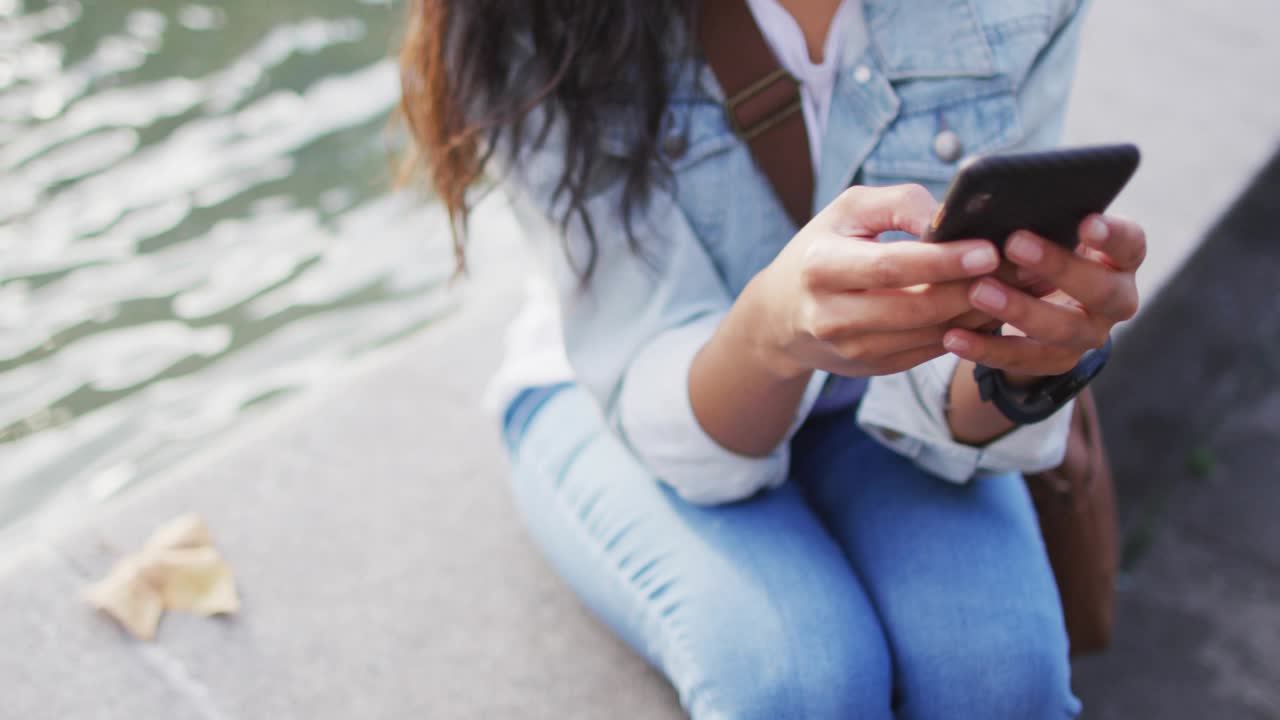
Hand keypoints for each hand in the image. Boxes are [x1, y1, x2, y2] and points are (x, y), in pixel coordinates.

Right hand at [750, 184, 999, 378]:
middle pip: (916, 307)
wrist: (782, 315)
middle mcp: (831, 315)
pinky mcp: (873, 368)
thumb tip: (952, 216)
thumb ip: (900, 203)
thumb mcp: (848, 211)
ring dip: (980, 312)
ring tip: (1018, 285)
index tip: (989, 248)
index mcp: (821, 266)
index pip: (889, 266)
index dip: (942, 261)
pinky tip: (992, 307)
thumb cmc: (824, 248)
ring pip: (930, 334)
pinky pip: (931, 350)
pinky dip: (967, 329)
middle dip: (973, 288)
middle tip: (1022, 267)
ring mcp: (852, 349)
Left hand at [941, 215, 1144, 377]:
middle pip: (1100, 289)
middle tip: (1015, 243)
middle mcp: (1115, 298)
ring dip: (1019, 309)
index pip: (1130, 244)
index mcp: (1118, 258)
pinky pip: (1023, 359)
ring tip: (978, 291)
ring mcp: (1089, 334)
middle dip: (1058, 266)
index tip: (1086, 221)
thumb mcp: (1040, 230)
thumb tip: (978, 203)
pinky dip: (986, 348)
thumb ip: (1024, 216)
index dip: (1112, 235)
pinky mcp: (1057, 361)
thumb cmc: (1036, 251)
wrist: (1036, 305)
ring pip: (1063, 329)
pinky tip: (953, 336)